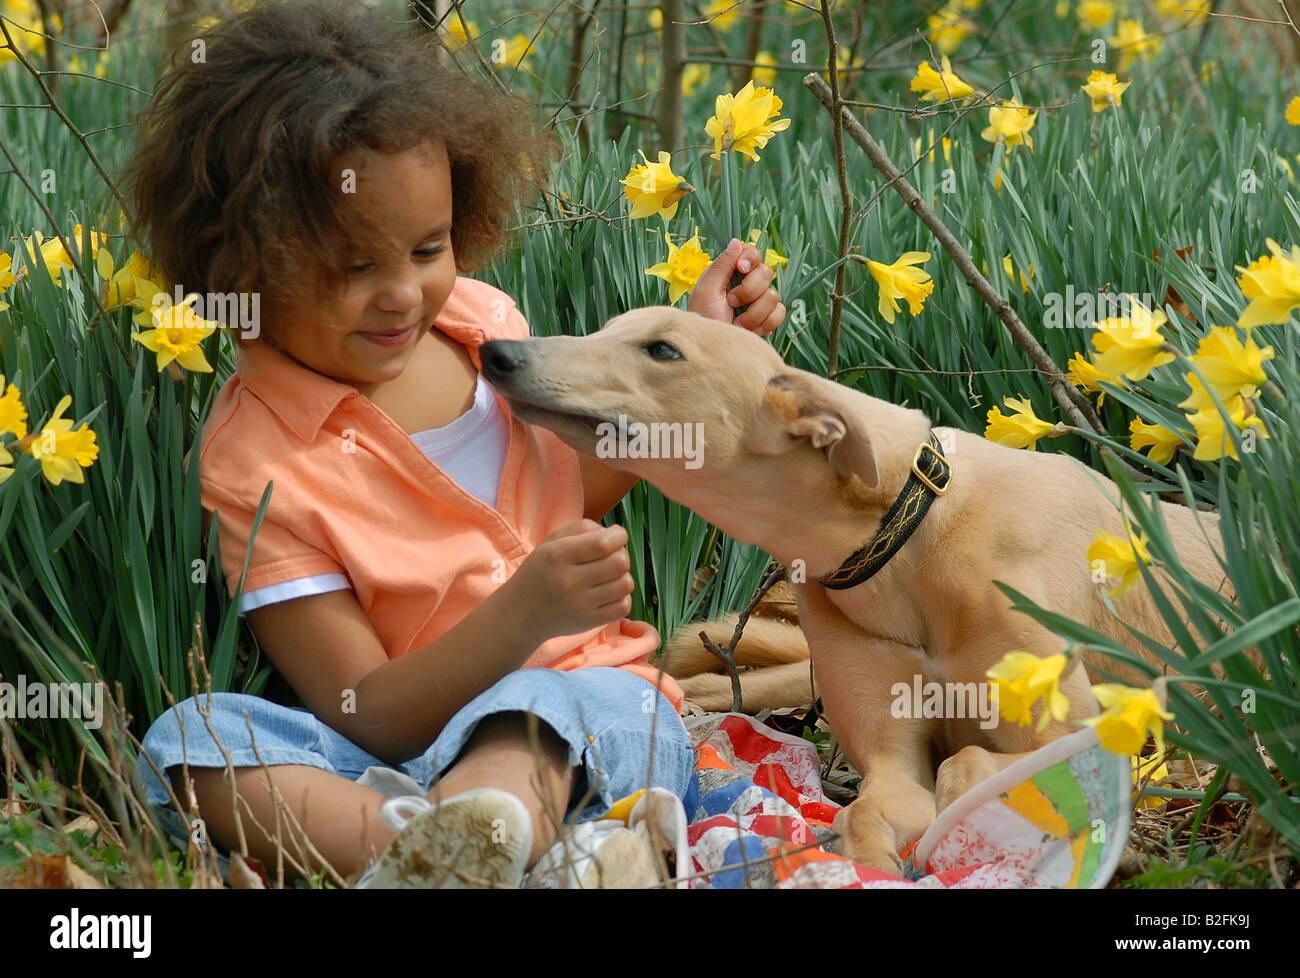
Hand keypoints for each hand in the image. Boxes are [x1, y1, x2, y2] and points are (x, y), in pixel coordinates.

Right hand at [508, 520, 634, 640]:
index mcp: (557, 556)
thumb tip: (613, 533)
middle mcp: (569, 581)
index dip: (618, 536)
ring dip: (622, 575)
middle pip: (619, 562)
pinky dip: (622, 596)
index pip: (603, 543)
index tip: (616, 535)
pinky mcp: (589, 622)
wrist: (520, 614)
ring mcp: (580, 604)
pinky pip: (623, 606)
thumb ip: (581, 528)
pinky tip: (608, 592)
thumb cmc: (541, 572)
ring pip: (625, 584)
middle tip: (611, 556)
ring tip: (609, 575)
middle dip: (621, 554)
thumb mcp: (550, 543)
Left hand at [687, 237, 785, 335]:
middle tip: (730, 304)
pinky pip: (780, 312)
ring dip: (752, 313)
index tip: (741, 268)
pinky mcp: (769, 319)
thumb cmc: (703, 320)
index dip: (751, 258)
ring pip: (773, 295)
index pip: (752, 252)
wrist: (712, 351)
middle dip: (748, 291)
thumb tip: (736, 241)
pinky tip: (749, 331)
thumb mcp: (706, 291)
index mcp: (730, 273)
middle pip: (766, 272)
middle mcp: (747, 284)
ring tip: (736, 323)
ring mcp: (760, 302)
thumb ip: (721, 266)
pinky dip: (764, 323)